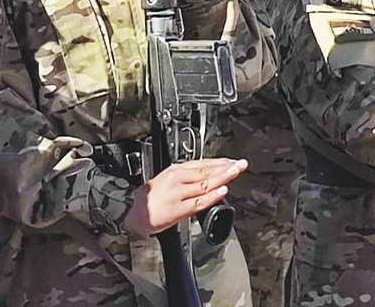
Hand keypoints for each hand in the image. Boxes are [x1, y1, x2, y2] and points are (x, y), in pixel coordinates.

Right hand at [123, 158, 246, 235]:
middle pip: (206, 171)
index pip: (202, 163)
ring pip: (205, 184)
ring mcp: (178, 193)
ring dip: (222, 177)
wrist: (133, 212)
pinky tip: (222, 191)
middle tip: (240, 164)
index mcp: (175, 170)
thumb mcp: (167, 180)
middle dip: (225, 167)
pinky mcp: (178, 208)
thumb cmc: (150, 198)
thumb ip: (187, 178)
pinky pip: (199, 201)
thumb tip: (207, 176)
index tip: (232, 161)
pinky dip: (212, 195)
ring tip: (235, 172)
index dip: (219, 162)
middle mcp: (177, 178)